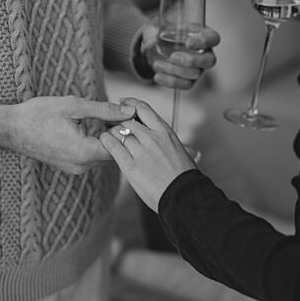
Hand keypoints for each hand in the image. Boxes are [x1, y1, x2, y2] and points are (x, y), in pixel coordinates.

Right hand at [0, 96, 135, 174]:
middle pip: (113, 153)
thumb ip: (104, 110)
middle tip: (121, 113)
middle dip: (119, 133)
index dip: (127, 129)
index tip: (127, 112)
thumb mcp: (74, 106)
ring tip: (108, 118)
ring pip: (102, 155)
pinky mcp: (68, 166)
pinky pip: (90, 157)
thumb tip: (129, 111)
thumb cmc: (38, 115)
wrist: (11, 128)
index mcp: (84, 152)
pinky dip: (96, 143)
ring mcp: (74, 168)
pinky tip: (94, 127)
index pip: (120, 146)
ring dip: (107, 139)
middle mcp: (81, 166)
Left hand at [99, 97, 196, 212]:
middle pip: (125, 119)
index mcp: (165, 132)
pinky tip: (105, 142)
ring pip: (116, 131)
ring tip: (107, 135)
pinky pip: (111, 146)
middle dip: (115, 120)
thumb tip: (195, 152)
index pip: (143, 108)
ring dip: (109, 132)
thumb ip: (179, 148)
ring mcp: (140, 151)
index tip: (123, 102)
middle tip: (109, 122)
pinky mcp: (130, 165)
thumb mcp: (183, 155)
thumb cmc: (183, 178)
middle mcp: (152, 138)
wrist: (183, 197)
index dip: (130, 103)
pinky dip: (105, 141)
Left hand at [140, 24, 219, 89]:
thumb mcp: (158, 26)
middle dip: (191, 60)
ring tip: (156, 64)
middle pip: (209, 61)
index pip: (213, 38)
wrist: (154, 49)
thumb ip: (156, 30)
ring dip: (174, 70)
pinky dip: (170, 81)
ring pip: (195, 74)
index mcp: (203, 35)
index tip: (188, 43)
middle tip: (173, 56)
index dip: (203, 42)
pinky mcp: (189, 80)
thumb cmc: (163, 33)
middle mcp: (205, 53)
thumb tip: (154, 40)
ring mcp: (199, 68)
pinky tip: (158, 76)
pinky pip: (185, 85)